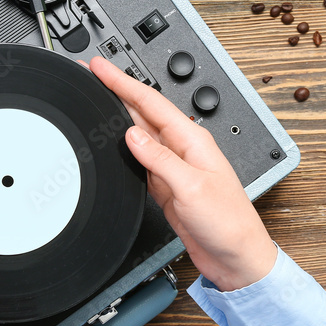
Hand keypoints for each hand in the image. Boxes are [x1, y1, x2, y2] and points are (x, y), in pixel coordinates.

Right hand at [89, 56, 276, 290]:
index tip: (100, 68)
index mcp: (193, 141)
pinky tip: (112, 143)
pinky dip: (122, 149)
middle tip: (90, 77)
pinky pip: (139, 160)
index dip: (122, 83)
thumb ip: (160, 160)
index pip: (151, 102)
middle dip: (115, 92)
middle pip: (142, 113)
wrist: (235, 257)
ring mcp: (173, 168)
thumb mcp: (191, 187)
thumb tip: (133, 134)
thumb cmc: (228, 222)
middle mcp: (183, 149)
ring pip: (138, 134)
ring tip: (94, 101)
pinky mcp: (166, 187)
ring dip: (116, 118)